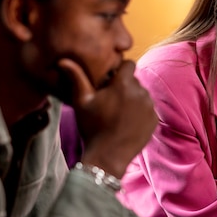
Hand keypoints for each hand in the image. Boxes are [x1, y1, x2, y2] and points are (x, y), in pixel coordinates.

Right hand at [58, 58, 157, 177]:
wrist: (108, 156)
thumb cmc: (92, 127)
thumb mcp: (81, 101)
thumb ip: (76, 78)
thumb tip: (63, 60)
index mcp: (124, 84)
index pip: (129, 64)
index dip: (119, 70)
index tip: (110, 80)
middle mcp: (141, 92)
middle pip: (134, 80)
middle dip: (124, 86)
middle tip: (111, 99)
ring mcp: (149, 106)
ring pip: (142, 94)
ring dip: (133, 98)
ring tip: (118, 112)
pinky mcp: (154, 119)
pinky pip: (148, 109)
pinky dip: (140, 112)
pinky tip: (126, 122)